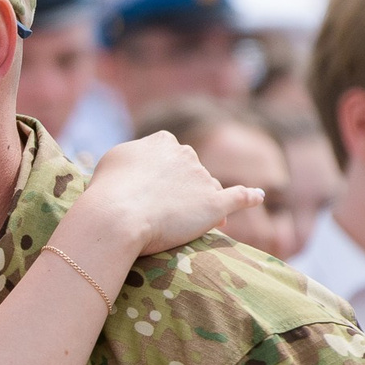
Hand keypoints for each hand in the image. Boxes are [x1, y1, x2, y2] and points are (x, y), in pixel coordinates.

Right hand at [80, 131, 263, 257]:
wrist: (116, 216)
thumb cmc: (107, 191)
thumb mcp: (114, 160)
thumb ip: (134, 157)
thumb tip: (142, 162)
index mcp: (162, 141)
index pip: (170, 155)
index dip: (161, 176)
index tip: (149, 192)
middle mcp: (186, 154)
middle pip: (192, 170)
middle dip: (182, 188)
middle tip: (159, 212)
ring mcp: (202, 179)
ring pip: (209, 187)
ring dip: (201, 201)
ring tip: (184, 223)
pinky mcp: (214, 204)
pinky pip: (238, 196)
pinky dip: (249, 196)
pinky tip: (258, 196)